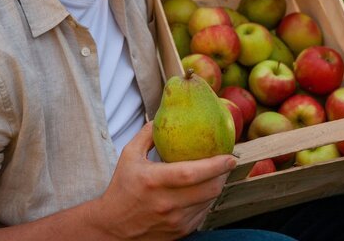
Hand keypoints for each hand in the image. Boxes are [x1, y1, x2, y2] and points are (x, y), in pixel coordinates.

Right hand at [90, 122, 235, 239]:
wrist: (114, 228)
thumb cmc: (122, 188)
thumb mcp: (128, 156)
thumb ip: (147, 135)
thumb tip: (164, 115)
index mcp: (153, 181)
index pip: (191, 173)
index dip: (214, 165)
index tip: (229, 156)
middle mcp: (166, 203)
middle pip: (208, 190)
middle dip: (223, 175)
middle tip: (228, 162)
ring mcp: (175, 221)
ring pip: (208, 202)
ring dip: (216, 187)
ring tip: (218, 174)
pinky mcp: (180, 232)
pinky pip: (202, 214)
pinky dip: (206, 201)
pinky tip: (205, 190)